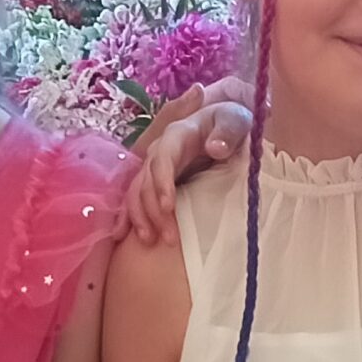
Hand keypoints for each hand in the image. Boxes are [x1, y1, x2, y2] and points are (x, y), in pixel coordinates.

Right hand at [125, 78, 254, 244]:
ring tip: (150, 241)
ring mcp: (155, 167)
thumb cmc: (231, 122)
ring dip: (141, 218)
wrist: (226, 126)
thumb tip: (215, 148)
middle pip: (146, 181)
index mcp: (177, 135)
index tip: (169, 207)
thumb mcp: (234, 120)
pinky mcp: (156, 182)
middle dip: (153, 210)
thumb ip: (227, 130)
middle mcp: (160, 151)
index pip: (163, 158)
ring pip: (137, 193)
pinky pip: (136, 199)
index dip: (162, 182)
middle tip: (169, 238)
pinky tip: (127, 236)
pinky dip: (130, 217)